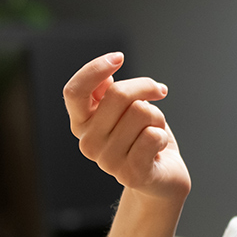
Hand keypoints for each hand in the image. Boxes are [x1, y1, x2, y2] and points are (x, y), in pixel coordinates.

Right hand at [63, 52, 190, 202]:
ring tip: (152, 133)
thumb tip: (103, 74)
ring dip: (157, 117)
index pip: (74, 91)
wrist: (162, 178)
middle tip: (157, 95)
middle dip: (146, 88)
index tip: (119, 58)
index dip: (95, 69)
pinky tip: (157, 149)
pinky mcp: (131, 173)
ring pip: (142, 111)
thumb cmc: (143, 138)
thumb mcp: (124, 110)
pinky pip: (152, 135)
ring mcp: (107, 161)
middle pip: (119, 94)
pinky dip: (162, 136)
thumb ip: (108, 92)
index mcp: (82, 123)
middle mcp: (88, 143)